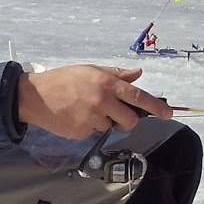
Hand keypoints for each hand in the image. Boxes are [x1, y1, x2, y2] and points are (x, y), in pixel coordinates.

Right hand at [16, 65, 170, 138]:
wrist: (36, 97)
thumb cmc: (63, 80)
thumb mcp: (91, 71)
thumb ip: (116, 74)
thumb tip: (138, 74)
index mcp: (106, 84)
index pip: (137, 97)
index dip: (155, 107)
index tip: (168, 114)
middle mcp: (102, 101)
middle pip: (129, 120)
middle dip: (127, 121)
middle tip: (116, 116)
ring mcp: (92, 119)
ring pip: (110, 127)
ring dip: (103, 122)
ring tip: (85, 110)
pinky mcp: (82, 132)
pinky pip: (94, 133)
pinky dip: (88, 127)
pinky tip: (76, 117)